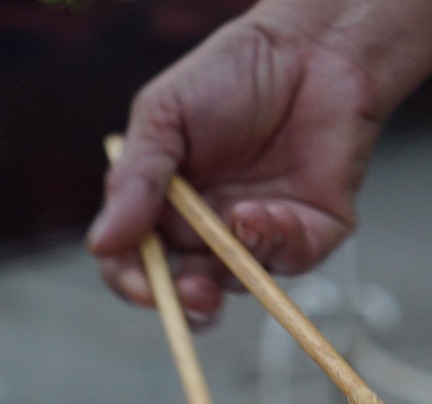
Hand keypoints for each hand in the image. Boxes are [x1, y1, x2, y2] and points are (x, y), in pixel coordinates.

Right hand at [88, 0, 431, 324]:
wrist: (308, 51)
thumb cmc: (231, 75)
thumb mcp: (164, 117)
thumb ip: (135, 181)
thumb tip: (101, 243)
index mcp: (168, 209)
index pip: (140, 265)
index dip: (137, 285)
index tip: (144, 290)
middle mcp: (212, 232)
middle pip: (191, 291)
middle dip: (191, 301)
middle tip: (196, 292)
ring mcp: (261, 238)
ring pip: (242, 282)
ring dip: (237, 262)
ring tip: (240, 217)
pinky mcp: (309, 235)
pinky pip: (290, 260)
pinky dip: (276, 241)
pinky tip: (269, 210)